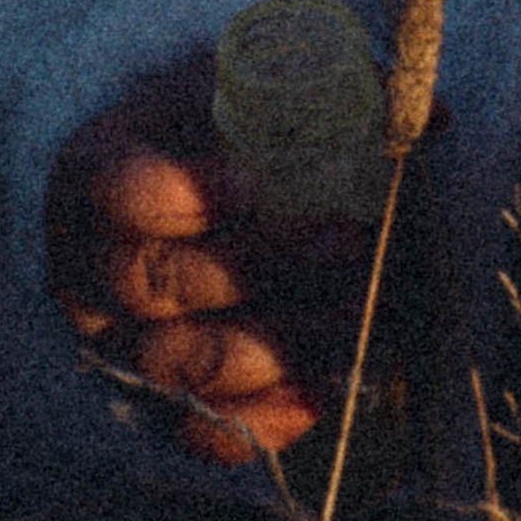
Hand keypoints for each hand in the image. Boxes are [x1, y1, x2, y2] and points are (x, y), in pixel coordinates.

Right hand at [46, 62, 360, 468]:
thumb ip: (332, 91)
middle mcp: (89, 268)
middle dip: (258, 268)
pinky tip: (328, 384)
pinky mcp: (155, 404)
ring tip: (356, 314)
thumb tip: (431, 118)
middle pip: (153, 286)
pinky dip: (269, 418)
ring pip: (179, 369)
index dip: (179, 195)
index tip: (253, 184)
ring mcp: (116, 345)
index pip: (115, 192)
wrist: (172, 191)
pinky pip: (201, 432)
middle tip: (348, 242)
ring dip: (278, 347)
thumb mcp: (249, 88)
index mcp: (96, 174)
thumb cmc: (217, 131)